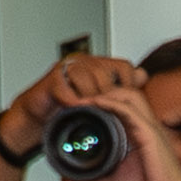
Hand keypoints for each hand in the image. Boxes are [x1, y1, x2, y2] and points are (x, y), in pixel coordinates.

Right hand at [3, 53, 144, 158]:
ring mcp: (67, 68)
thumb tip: (143, 75)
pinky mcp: (51, 78)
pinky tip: (73, 109)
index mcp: (98, 66)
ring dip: (90, 97)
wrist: (37, 118)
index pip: (124, 67)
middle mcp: (84, 63)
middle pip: (107, 71)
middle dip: (108, 94)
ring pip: (87, 75)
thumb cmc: (67, 109)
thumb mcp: (99, 101)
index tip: (125, 104)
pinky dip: (71, 100)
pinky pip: (66, 85)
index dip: (127, 85)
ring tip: (90, 111)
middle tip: (106, 111)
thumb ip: (121, 88)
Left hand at [48, 72, 180, 180]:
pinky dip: (114, 104)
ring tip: (86, 99)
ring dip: (106, 93)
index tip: (78, 106)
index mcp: (137, 133)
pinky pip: (132, 112)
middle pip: (126, 93)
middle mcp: (144, 126)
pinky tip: (99, 104)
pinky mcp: (150, 135)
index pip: (121, 105)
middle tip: (80, 99)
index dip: (101, 100)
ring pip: (130, 95)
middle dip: (103, 90)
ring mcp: (149, 128)